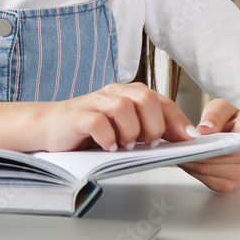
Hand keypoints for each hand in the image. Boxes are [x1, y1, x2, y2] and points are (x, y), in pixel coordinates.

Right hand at [36, 82, 194, 152]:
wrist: (49, 127)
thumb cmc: (90, 130)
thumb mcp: (123, 129)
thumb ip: (147, 130)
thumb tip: (179, 141)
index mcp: (130, 94)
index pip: (162, 101)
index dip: (178, 120)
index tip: (191, 138)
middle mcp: (115, 92)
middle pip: (146, 98)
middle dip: (153, 125)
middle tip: (148, 144)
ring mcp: (95, 101)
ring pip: (124, 107)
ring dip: (130, 131)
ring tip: (125, 146)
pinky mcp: (78, 115)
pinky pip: (98, 121)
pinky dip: (108, 137)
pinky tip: (109, 147)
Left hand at [178, 98, 239, 191]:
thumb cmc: (237, 124)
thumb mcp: (226, 109)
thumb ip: (216, 113)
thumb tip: (204, 130)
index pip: (230, 147)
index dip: (209, 145)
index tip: (191, 138)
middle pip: (214, 161)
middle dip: (193, 152)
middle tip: (177, 143)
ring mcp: (238, 177)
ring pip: (205, 171)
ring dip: (189, 161)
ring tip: (178, 148)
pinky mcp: (225, 186)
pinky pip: (203, 178)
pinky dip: (191, 168)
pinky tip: (185, 156)